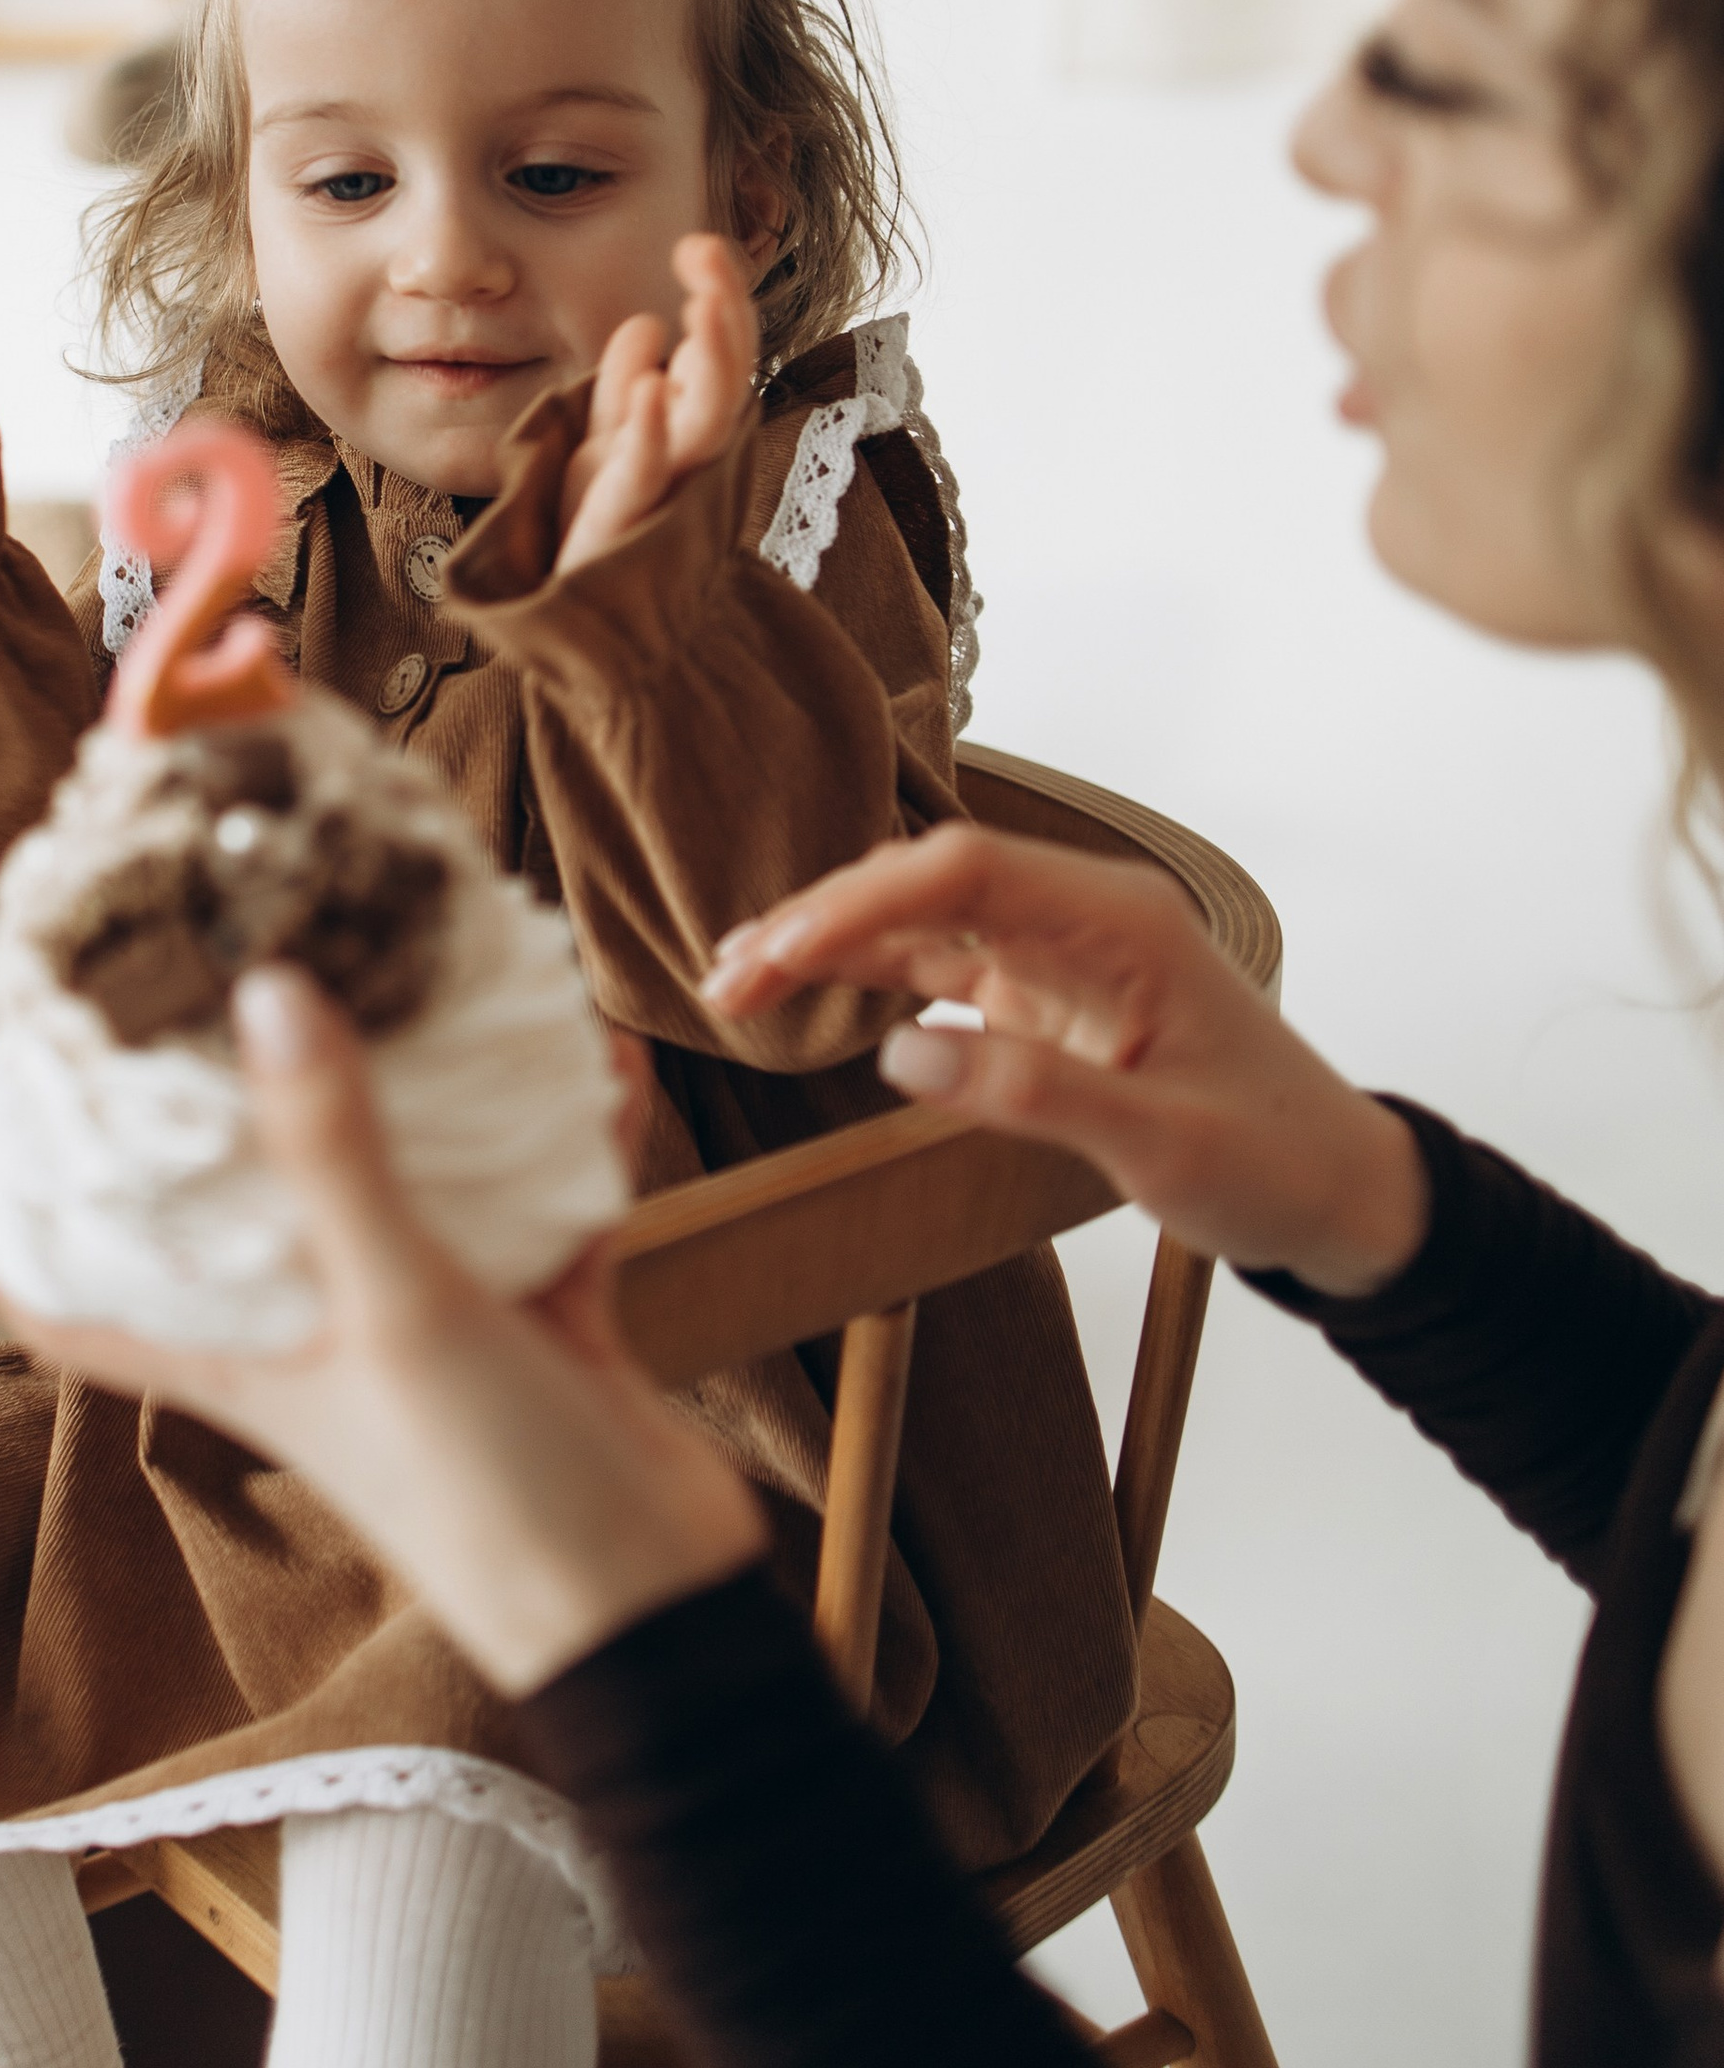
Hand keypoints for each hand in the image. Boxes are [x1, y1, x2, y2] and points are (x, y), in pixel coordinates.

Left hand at [0, 969, 766, 1692]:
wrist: (652, 1616)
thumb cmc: (489, 1499)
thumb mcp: (396, 1313)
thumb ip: (335, 1154)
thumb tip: (266, 991)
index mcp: (243, 1362)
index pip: (74, 1310)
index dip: (4, 1237)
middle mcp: (318, 1340)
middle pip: (228, 1217)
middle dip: (213, 1109)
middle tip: (198, 984)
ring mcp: (424, 1332)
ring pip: (392, 1188)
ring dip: (405, 1098)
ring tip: (405, 978)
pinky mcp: (530, 1325)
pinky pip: (536, 1206)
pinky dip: (564, 1140)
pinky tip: (599, 1056)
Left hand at [555, 234, 758, 575]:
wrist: (572, 607)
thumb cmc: (597, 521)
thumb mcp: (604, 438)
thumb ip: (624, 385)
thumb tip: (648, 325)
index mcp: (686, 423)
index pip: (720, 349)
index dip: (718, 295)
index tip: (698, 243)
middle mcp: (690, 451)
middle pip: (728, 374)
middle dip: (726, 312)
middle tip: (706, 250)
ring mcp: (665, 485)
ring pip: (708, 421)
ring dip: (712, 359)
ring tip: (701, 304)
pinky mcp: (625, 518)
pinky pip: (647, 472)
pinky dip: (650, 431)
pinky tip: (649, 390)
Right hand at [706, 829, 1427, 1296]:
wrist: (1342, 1195)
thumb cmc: (1276, 1163)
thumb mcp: (1163, 1146)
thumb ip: (1032, 1094)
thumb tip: (898, 1050)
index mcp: (1122, 922)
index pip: (964, 871)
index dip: (859, 901)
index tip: (780, 949)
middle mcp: (1086, 919)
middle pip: (927, 883)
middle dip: (821, 919)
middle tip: (726, 975)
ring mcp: (1063, 957)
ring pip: (923, 921)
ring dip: (831, 945)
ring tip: (733, 981)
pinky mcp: (1048, 1001)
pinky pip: (943, 966)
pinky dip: (870, 976)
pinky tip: (803, 991)